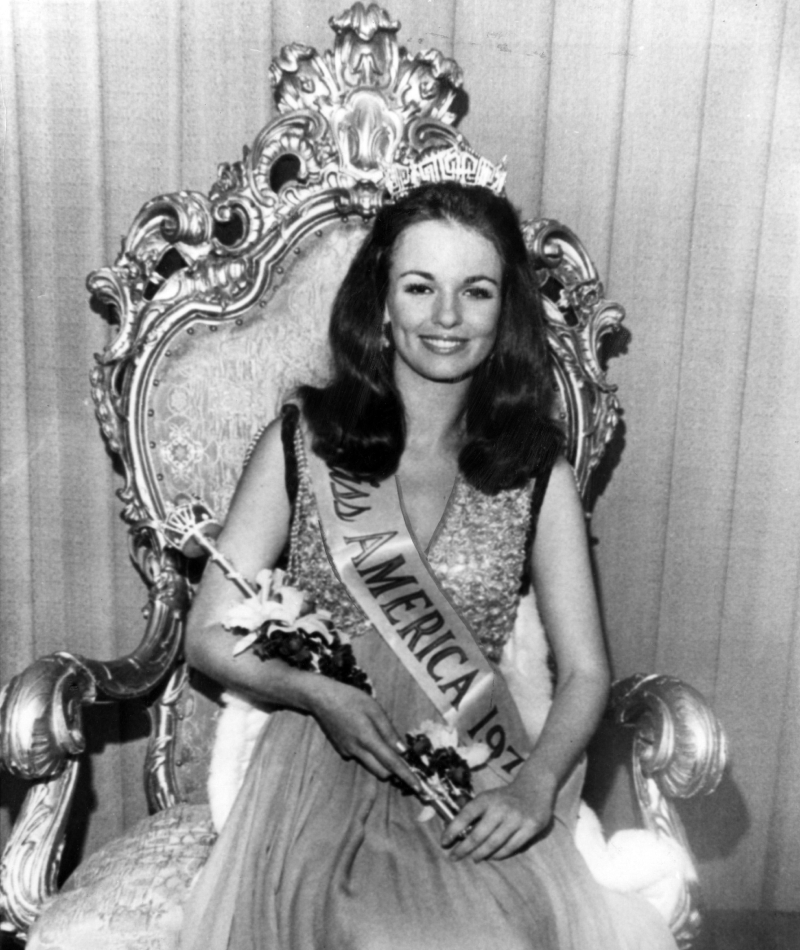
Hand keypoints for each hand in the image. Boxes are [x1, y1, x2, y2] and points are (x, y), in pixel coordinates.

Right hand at [310, 678, 422, 792]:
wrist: (321, 698)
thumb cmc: (350, 698)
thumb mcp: (374, 708)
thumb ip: (389, 731)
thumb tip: (402, 750)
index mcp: (367, 738)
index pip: (391, 763)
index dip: (406, 775)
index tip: (418, 787)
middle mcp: (357, 750)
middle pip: (381, 772)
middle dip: (394, 770)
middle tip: (402, 757)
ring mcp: (347, 751)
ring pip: (370, 765)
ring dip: (381, 760)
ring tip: (380, 737)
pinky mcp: (341, 750)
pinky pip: (360, 756)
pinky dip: (367, 751)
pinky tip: (362, 731)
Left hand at [441, 770, 556, 861]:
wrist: (535, 787)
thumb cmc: (505, 796)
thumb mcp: (488, 797)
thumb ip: (474, 812)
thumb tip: (453, 831)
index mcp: (487, 799)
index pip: (465, 815)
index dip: (452, 830)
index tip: (443, 842)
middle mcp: (501, 808)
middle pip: (478, 835)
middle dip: (464, 849)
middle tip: (454, 857)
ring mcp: (516, 819)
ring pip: (494, 844)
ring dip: (480, 854)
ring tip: (473, 858)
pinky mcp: (530, 828)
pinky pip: (511, 847)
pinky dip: (499, 855)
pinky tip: (492, 856)